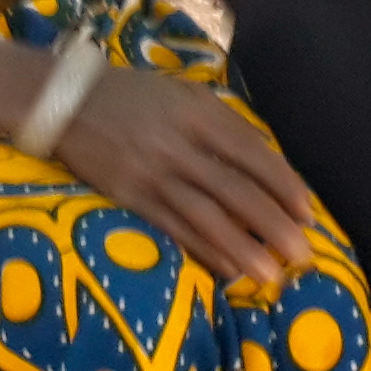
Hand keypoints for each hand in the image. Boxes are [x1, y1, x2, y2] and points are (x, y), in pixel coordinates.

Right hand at [51, 66, 318, 289]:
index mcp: (197, 112)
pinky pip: (172, 229)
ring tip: (269, 275)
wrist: (62, 100)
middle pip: (235, 190)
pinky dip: (202, 252)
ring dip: (241, 249)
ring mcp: (151, 174)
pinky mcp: (128, 197)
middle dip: (273, 225)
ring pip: (206, 218)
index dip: (283, 185)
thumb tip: (265, 165)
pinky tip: (226, 271)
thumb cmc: (132, 96)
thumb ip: (221, 124)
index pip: (252, 153)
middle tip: (303, 254)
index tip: (307, 212)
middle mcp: (177, 144)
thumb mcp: (182, 95)